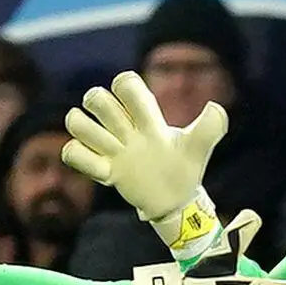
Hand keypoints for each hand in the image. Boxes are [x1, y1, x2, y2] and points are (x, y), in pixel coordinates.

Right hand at [62, 70, 229, 260]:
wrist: (176, 200)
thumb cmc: (185, 168)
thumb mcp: (199, 147)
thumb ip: (210, 127)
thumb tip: (214, 107)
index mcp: (147, 117)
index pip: (126, 84)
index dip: (126, 87)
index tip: (141, 112)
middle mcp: (124, 128)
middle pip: (95, 97)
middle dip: (102, 107)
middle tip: (121, 130)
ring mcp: (110, 148)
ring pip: (74, 121)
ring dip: (87, 131)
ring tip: (109, 148)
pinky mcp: (101, 169)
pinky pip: (71, 153)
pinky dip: (81, 158)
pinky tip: (103, 171)